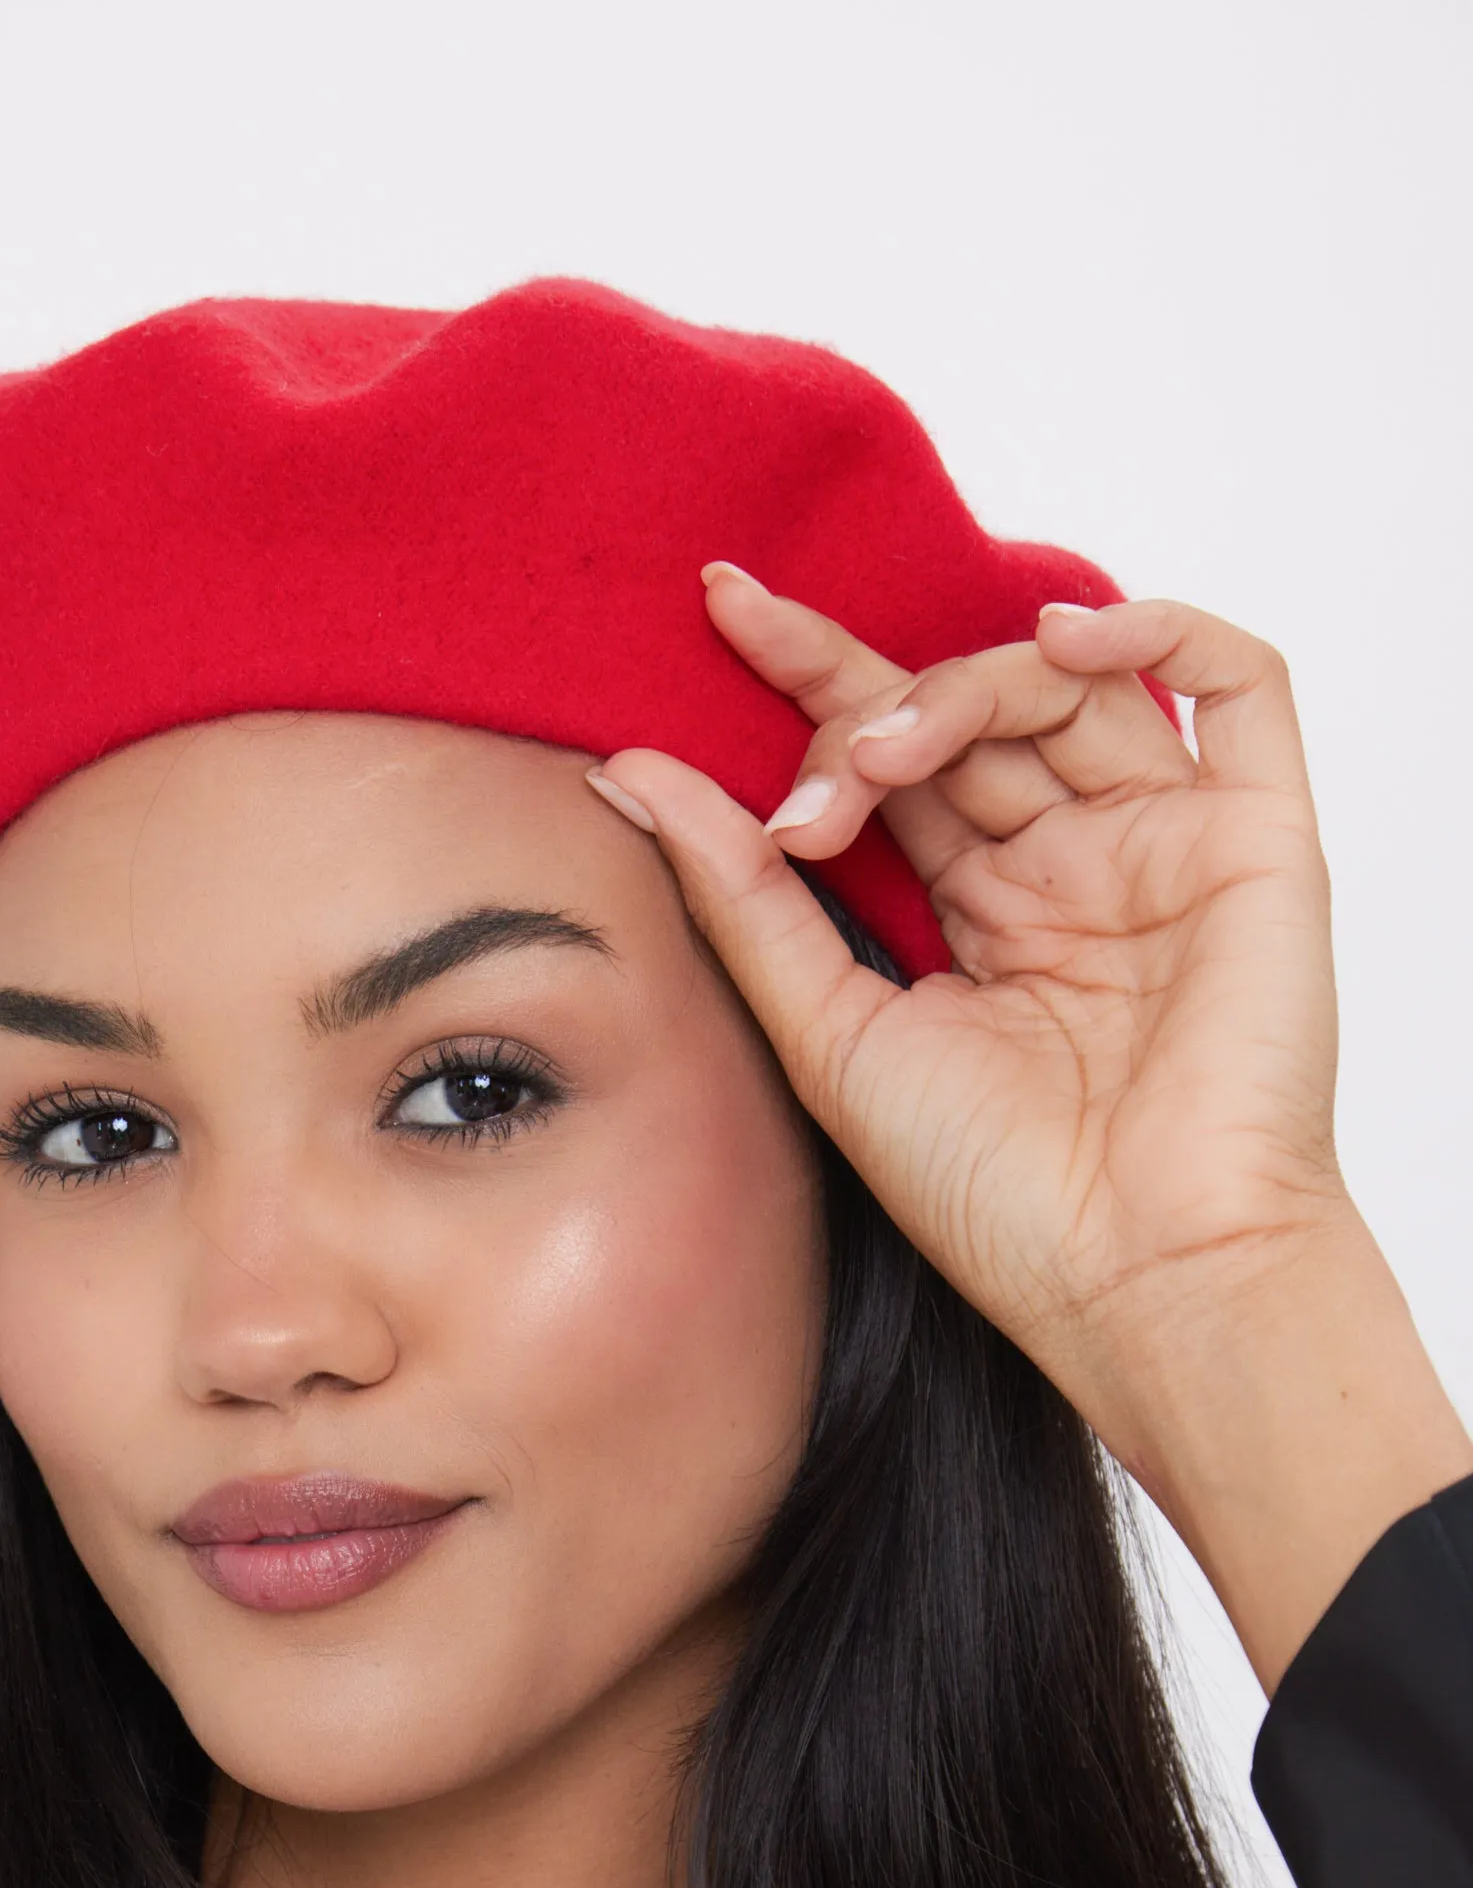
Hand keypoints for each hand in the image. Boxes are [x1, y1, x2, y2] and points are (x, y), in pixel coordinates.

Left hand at [589, 570, 1470, 1687]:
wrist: (1136, 1277)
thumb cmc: (997, 1196)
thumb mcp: (829, 1035)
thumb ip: (741, 899)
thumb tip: (629, 775)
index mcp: (974, 913)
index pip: (889, 752)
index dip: (810, 672)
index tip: (716, 610)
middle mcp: (1068, 867)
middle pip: (964, 707)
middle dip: (863, 701)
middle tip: (809, 776)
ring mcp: (1163, 846)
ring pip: (1066, 684)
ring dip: (960, 689)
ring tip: (885, 756)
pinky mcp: (1258, 840)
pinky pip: (1235, 681)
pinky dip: (1150, 631)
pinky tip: (1061, 638)